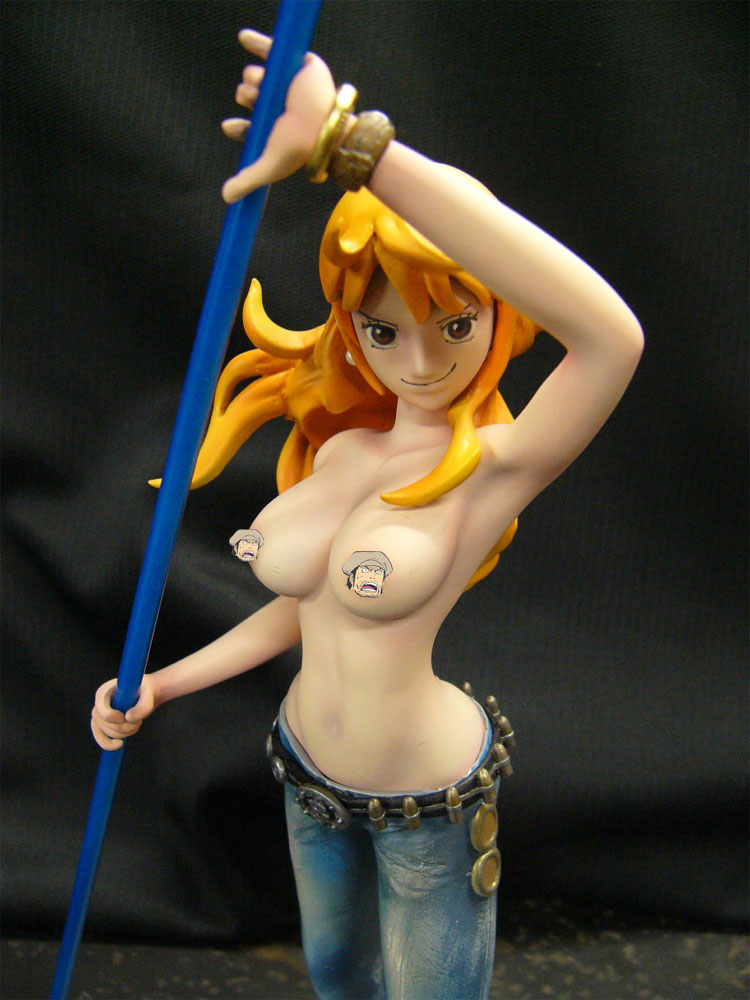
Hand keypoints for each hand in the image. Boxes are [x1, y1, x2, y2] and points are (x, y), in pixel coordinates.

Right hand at [91, 675, 157, 749]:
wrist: (145, 696)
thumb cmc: (146, 693)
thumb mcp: (149, 696)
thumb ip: (143, 706)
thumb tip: (128, 718)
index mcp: (105, 692)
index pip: (102, 711)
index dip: (113, 718)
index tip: (125, 717)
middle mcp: (99, 704)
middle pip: (105, 724)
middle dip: (124, 728)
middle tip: (139, 722)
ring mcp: (99, 716)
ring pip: (105, 733)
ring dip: (123, 734)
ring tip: (136, 725)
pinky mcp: (103, 725)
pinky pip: (101, 739)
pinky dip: (109, 745)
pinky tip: (119, 744)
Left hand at [221, 29, 335, 202]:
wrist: (322, 125)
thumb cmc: (299, 147)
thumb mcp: (269, 165)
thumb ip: (248, 181)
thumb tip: (226, 199)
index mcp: (273, 127)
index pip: (250, 124)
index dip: (237, 126)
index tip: (228, 127)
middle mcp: (277, 105)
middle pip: (249, 95)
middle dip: (246, 97)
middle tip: (253, 100)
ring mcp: (285, 84)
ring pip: (256, 75)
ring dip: (252, 80)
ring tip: (260, 86)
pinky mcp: (295, 64)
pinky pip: (271, 49)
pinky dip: (256, 42)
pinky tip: (243, 38)